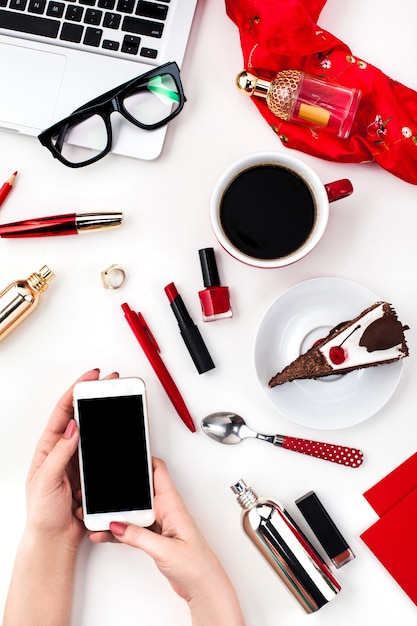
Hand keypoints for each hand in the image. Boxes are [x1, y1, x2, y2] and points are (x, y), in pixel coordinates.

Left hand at [25, 368, 117, 549]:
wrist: (54, 539)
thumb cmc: (42, 513)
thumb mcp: (45, 480)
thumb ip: (60, 453)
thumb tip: (73, 428)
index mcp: (48, 447)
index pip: (63, 412)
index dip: (76, 391)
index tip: (90, 379)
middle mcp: (63, 450)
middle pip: (81, 416)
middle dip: (95, 398)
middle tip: (108, 384)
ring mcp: (78, 460)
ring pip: (94, 433)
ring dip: (104, 420)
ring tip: (116, 405)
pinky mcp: (91, 473)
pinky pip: (103, 453)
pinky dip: (111, 444)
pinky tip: (117, 436)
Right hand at [89, 457, 244, 624]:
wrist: (204, 588)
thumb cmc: (197, 565)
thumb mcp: (164, 550)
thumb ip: (138, 536)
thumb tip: (117, 524)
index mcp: (172, 504)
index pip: (158, 471)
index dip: (143, 460)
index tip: (126, 456)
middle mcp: (165, 510)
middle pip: (139, 491)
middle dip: (121, 489)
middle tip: (101, 490)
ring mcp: (159, 523)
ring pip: (133, 511)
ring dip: (115, 513)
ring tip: (95, 514)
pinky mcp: (154, 538)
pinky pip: (132, 528)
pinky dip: (118, 531)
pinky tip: (104, 533)